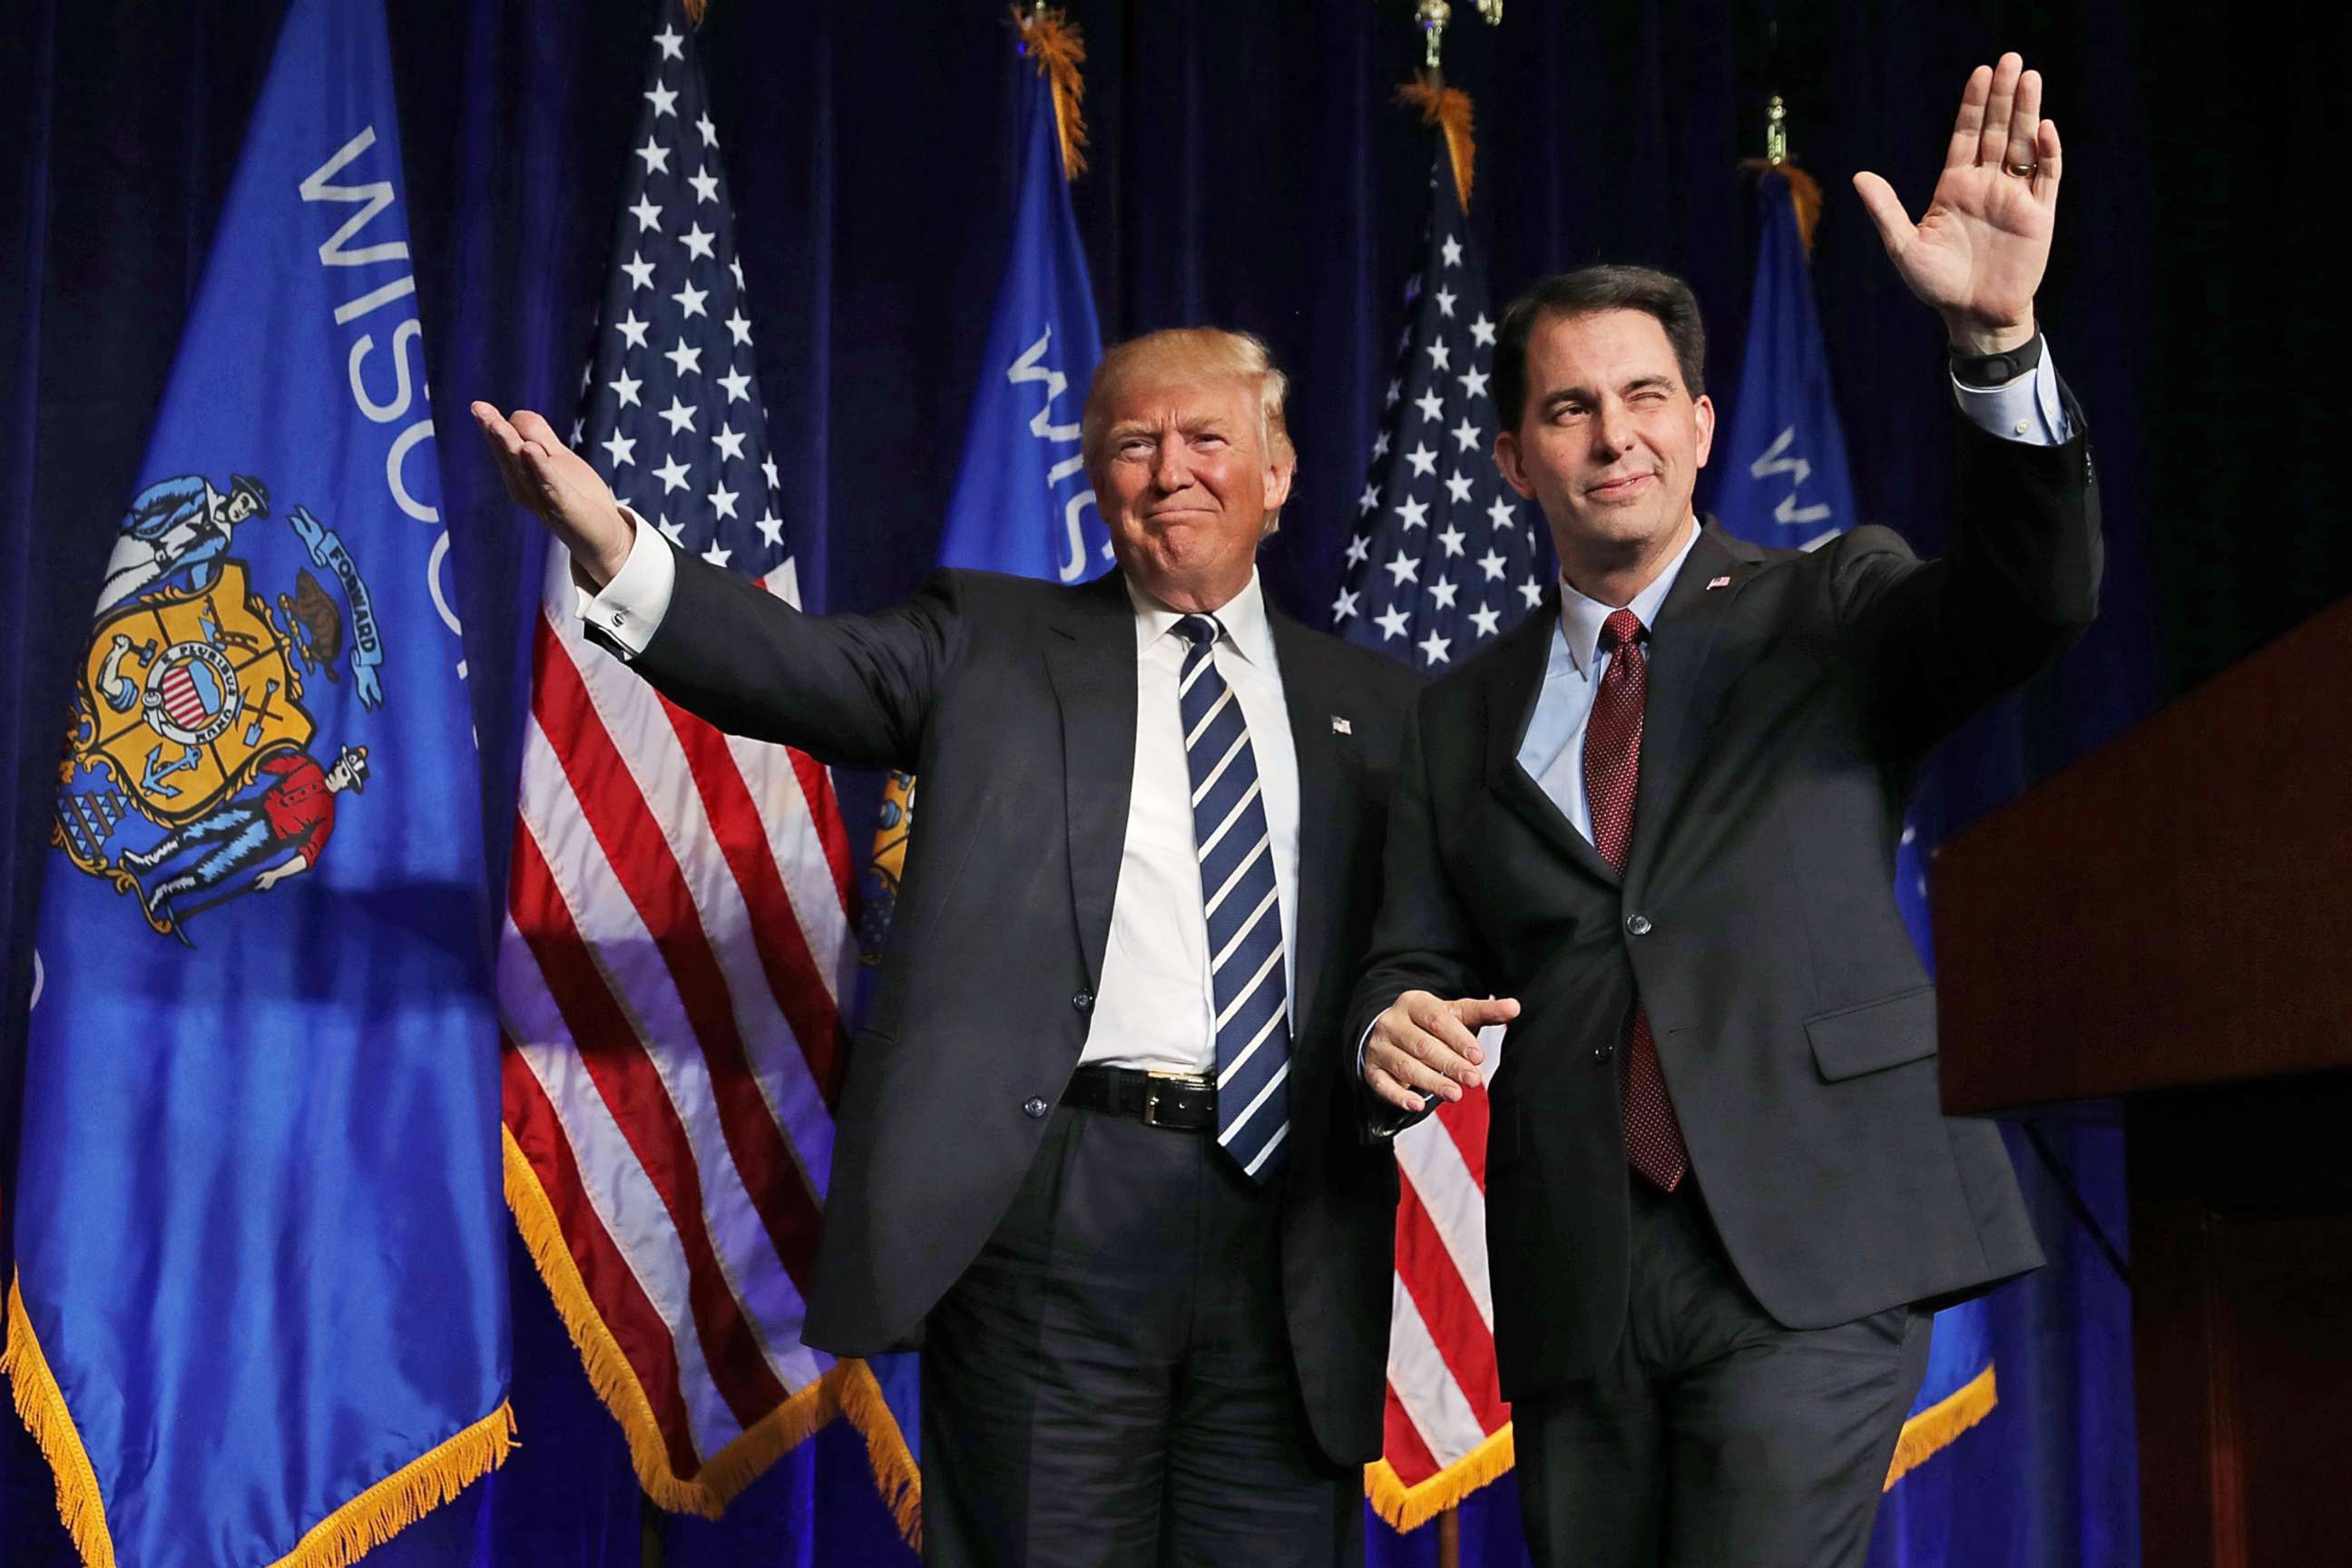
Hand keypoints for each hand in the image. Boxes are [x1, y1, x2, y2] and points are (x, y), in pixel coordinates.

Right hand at [470, 402, 635, 585]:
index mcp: (520, 473)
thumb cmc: (579, 496)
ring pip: (522, 467)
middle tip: (476, 408)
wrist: (605, 537)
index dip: (506, 423)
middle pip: (507, 453)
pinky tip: (531, 450)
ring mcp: (542, 498)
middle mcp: (524, 486)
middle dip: (492, 430)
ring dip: (510, 445)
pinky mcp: (563, 508)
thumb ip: (540, 436)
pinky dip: (540, 467)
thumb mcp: (558, 459)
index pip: (507, 441)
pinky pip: (549, 485)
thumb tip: (516, 415)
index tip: (482, 407)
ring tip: (497, 424)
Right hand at [1362, 991, 1519, 1114]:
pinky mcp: (1372, 1070)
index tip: (1478, 1056)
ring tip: (1455, 1094)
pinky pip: (1383, 1085)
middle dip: (1450, 1064)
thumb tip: (1515, 1008)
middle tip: (1474, 1080)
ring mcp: (1380, 1047)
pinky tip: (1417, 1105)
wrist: (1393, 1032)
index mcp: (1413, 1003)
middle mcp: (1392, 1023)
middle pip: (1423, 1045)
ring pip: (1405, 1066)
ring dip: (1431, 1082)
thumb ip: (1484, 1012)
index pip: (1436, 1019)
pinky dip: (1398, 1096)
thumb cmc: (1431, 1024)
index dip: (1458, 1038)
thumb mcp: (1455, 1014)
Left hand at [1853, 52, 2061, 355]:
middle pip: (1998, 131)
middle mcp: (1986, 185)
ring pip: (2024, 146)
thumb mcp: (1904, 247)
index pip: (1967, 135)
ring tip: (2031, 77)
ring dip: (2028, 113)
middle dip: (2005, 96)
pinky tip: (2044, 130)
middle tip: (2012, 59)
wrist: (1972, 317)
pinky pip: (2046, 178)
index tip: (1981, 73)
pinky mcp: (2039, 216)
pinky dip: (2047, 154)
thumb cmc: (1935, 286)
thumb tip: (1859, 176)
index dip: (1974, 105)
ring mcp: (2014, 198)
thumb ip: (1886, 210)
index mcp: (1954, 187)